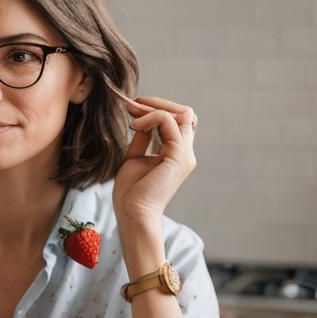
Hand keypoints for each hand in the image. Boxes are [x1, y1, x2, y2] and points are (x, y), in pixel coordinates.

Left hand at [112, 95, 196, 229]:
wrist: (132, 213)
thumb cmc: (131, 193)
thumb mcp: (134, 158)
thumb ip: (142, 139)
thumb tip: (142, 120)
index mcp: (176, 154)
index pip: (178, 120)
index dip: (158, 110)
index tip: (133, 108)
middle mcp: (185, 153)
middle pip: (184, 113)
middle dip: (158, 104)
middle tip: (133, 105)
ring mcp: (184, 154)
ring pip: (180, 113)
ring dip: (154, 107)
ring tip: (133, 112)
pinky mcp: (178, 156)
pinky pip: (170, 122)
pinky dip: (152, 117)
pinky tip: (136, 125)